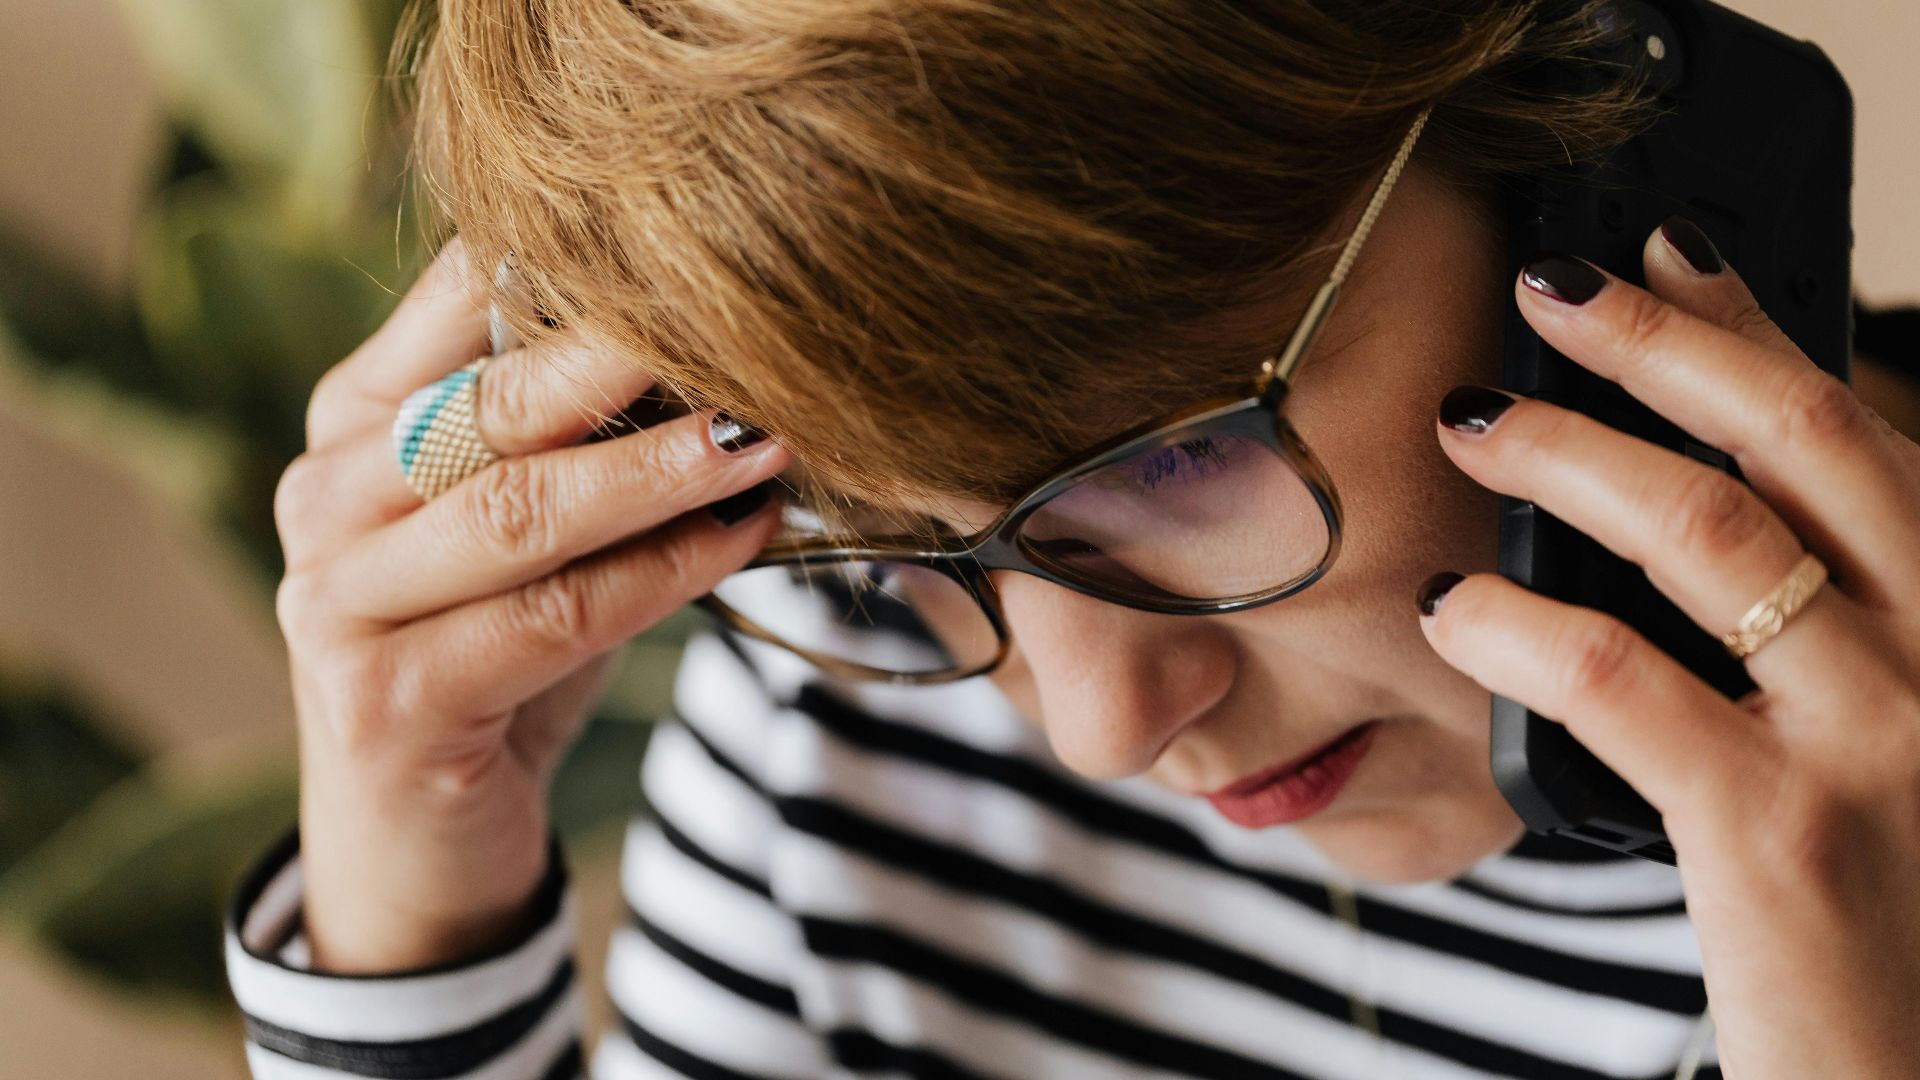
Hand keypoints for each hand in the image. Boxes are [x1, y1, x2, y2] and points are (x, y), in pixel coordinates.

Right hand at [274, 238, 789, 971]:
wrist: (417, 838)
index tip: (699, 242)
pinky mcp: (384, 699)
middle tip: (748, 327)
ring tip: (764, 438)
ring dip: (659, 472)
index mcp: (354, 421)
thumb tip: (729, 351)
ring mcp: (338, 600)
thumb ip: (579, 440)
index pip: (455, 301)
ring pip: (520, 511)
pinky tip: (740, 541)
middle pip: (490, 404)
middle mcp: (325, 495)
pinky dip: (659, 575)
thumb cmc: (493, 653)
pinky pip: (549, 617)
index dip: (574, 265)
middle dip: (626, 360)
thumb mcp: (528, 529)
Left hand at [1417, 218, 1919, 1077]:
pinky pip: (1622, 678)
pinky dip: (1520, 622)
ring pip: (1709, 533)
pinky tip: (1455, 607)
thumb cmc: (1884, 905)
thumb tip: (1680, 492)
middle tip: (1545, 290)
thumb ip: (1814, 614)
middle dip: (1661, 344)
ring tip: (1472, 423)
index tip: (1657, 252)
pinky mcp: (1780, 828)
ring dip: (1572, 455)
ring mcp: (1879, 737)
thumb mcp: (1879, 733)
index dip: (1752, 324)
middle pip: (1801, 437)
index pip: (1857, 428)